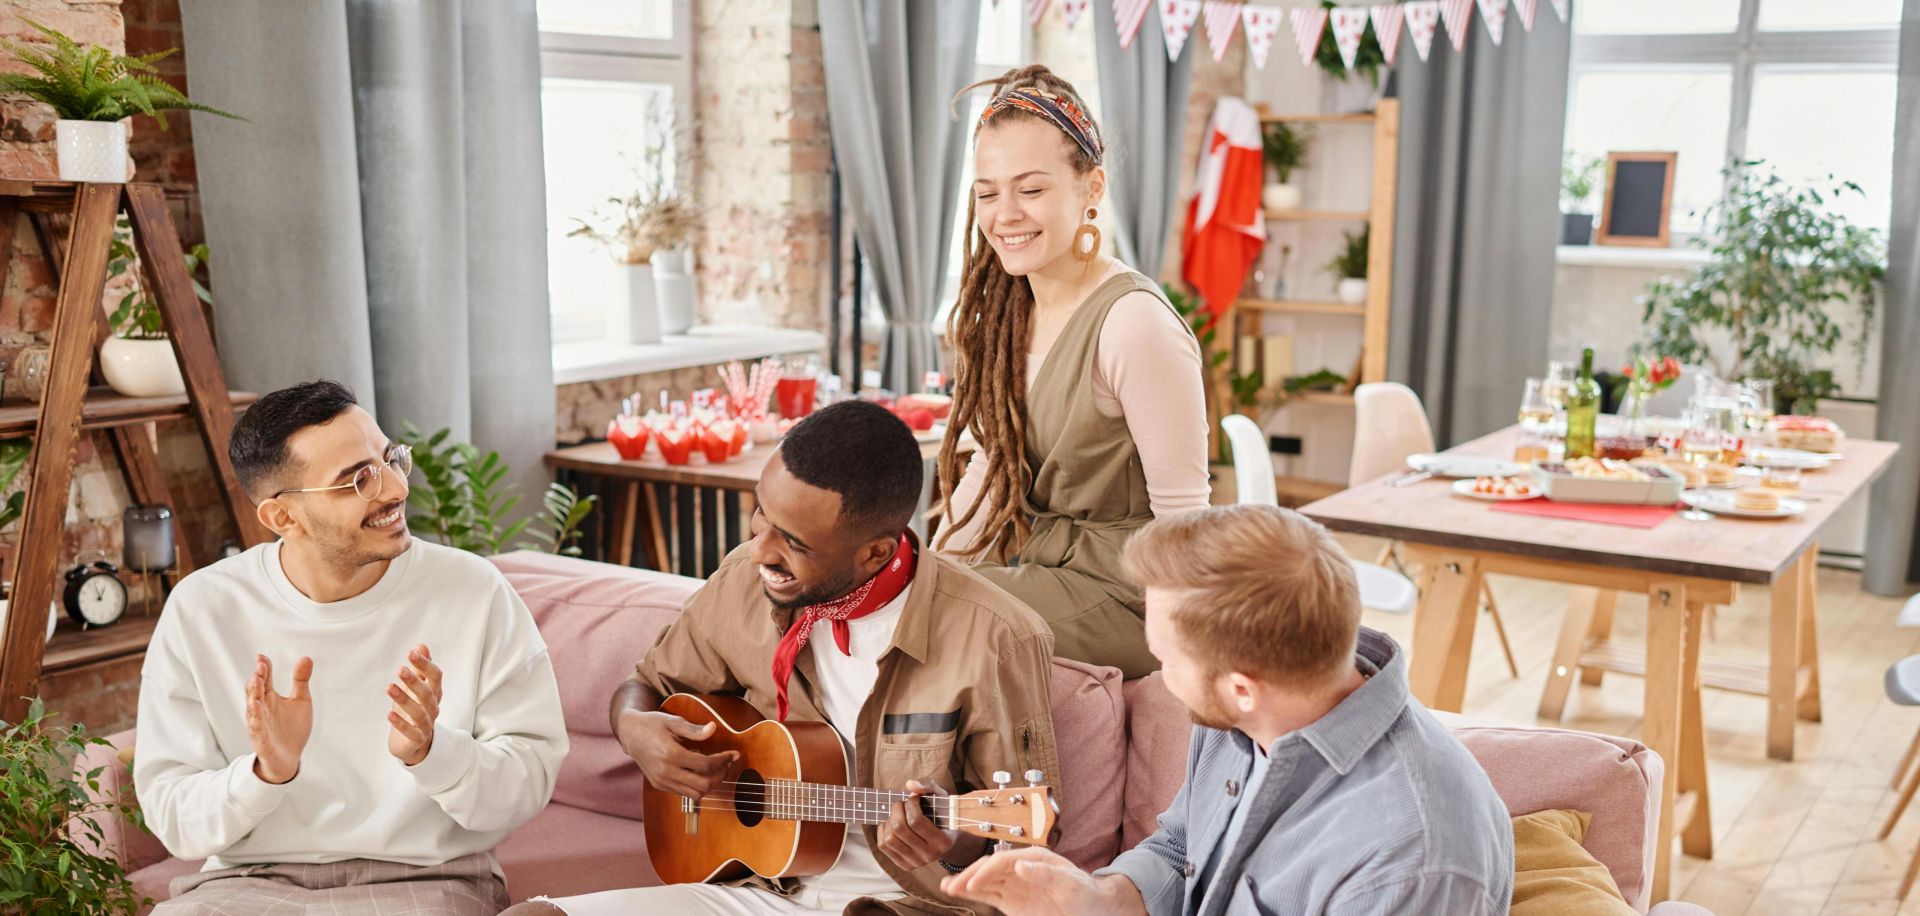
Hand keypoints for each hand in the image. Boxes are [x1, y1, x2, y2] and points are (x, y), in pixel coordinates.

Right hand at [246, 654, 312, 784]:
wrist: (289, 758)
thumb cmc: (292, 728)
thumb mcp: (301, 700)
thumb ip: (301, 680)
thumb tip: (306, 657)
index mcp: (270, 698)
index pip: (264, 680)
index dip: (263, 668)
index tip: (262, 657)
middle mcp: (261, 709)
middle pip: (256, 691)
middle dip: (257, 678)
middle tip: (260, 665)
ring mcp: (259, 724)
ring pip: (253, 708)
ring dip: (253, 694)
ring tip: (256, 680)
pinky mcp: (261, 739)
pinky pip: (256, 727)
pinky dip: (256, 717)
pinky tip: (256, 705)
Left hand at [386, 644, 441, 766]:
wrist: (414, 744)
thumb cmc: (414, 711)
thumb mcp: (416, 689)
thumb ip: (420, 669)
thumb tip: (421, 646)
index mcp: (434, 694)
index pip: (435, 677)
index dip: (425, 665)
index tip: (411, 653)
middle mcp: (433, 708)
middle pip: (428, 693)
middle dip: (415, 681)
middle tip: (400, 669)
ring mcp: (426, 725)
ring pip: (419, 712)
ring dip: (404, 699)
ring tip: (389, 687)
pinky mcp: (417, 739)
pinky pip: (411, 732)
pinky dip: (401, 723)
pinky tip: (389, 714)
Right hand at [614, 709, 737, 799]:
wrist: (630, 734)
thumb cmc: (653, 724)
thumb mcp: (673, 721)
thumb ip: (694, 729)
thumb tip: (713, 729)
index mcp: (671, 754)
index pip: (705, 765)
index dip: (723, 760)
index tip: (733, 754)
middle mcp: (666, 772)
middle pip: (703, 784)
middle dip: (720, 775)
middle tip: (727, 764)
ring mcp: (662, 781)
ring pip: (695, 794)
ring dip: (710, 784)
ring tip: (716, 770)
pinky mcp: (659, 785)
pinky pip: (684, 793)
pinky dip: (697, 786)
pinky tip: (700, 772)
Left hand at [878, 779, 959, 870]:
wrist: (944, 838)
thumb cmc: (942, 814)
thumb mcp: (941, 798)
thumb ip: (928, 786)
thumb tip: (910, 785)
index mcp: (943, 841)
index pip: (916, 821)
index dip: (910, 804)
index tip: (913, 798)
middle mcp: (930, 855)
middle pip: (900, 828)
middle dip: (897, 809)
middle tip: (901, 803)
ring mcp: (916, 862)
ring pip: (890, 838)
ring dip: (889, 820)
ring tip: (897, 814)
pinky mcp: (904, 865)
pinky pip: (883, 845)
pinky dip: (883, 830)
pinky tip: (891, 824)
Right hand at [941, 847, 1144, 915]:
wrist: (1095, 908)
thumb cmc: (1086, 893)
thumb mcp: (1070, 883)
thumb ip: (1046, 873)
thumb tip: (1020, 864)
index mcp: (1034, 857)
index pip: (1004, 860)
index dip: (987, 871)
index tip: (974, 883)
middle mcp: (1021, 868)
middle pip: (989, 869)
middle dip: (970, 876)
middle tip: (952, 886)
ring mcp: (1015, 884)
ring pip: (985, 881)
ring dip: (966, 883)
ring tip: (946, 887)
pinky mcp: (1012, 900)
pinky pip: (989, 895)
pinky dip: (972, 893)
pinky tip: (957, 892)